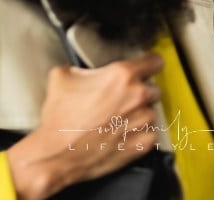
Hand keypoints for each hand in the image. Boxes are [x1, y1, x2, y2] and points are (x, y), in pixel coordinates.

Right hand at [5, 52, 163, 199]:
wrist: (59, 152)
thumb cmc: (61, 118)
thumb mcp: (60, 77)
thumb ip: (82, 67)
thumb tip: (88, 70)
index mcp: (120, 76)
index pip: (154, 61)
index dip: (149, 63)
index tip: (146, 66)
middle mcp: (137, 97)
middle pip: (153, 88)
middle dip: (138, 91)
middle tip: (117, 97)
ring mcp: (143, 122)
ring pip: (151, 111)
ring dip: (138, 112)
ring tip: (114, 118)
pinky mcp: (144, 144)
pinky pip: (150, 132)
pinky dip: (138, 132)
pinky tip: (118, 132)